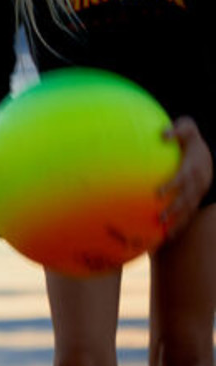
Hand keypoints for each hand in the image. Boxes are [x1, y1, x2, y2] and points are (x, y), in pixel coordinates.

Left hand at [159, 116, 212, 234]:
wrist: (207, 153)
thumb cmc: (190, 139)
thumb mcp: (187, 128)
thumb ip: (177, 129)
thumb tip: (163, 134)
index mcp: (193, 168)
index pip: (182, 179)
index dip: (172, 186)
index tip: (158, 192)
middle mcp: (197, 183)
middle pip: (186, 199)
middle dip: (174, 209)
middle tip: (159, 217)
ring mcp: (197, 193)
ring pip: (189, 211)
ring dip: (177, 222)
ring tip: (164, 234)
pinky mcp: (194, 200)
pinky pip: (188, 215)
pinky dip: (179, 226)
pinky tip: (166, 238)